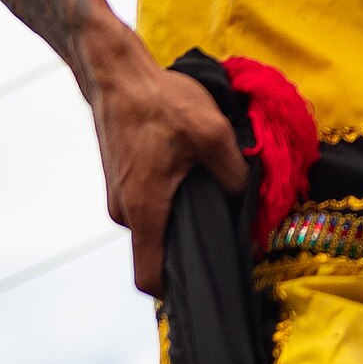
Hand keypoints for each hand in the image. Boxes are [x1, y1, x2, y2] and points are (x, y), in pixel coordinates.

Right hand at [85, 34, 248, 296]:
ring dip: (177, 213)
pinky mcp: (119, 177)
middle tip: (221, 225)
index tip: (205, 280)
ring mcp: (117, 194)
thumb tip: (246, 198)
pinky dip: (165, 196)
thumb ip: (232, 171)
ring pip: (152, 222)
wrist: (118, 73)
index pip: (149, 278)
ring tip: (206, 190)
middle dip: (187, 242)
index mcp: (145, 210)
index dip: (174, 290)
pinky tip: (187, 171)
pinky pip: (145, 202)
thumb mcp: (211, 132)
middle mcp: (124, 211)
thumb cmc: (161, 101)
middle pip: (156, 248)